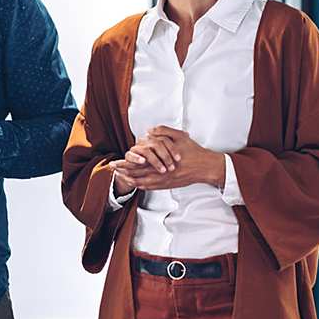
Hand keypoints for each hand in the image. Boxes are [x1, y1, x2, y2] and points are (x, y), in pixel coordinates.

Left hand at [108, 126, 225, 191]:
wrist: (206, 167)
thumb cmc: (194, 151)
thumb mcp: (180, 136)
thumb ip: (164, 132)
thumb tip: (149, 131)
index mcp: (161, 160)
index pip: (138, 162)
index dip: (125, 162)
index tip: (115, 161)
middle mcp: (160, 172)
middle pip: (136, 174)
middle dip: (123, 171)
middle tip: (112, 169)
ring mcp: (164, 180)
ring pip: (142, 182)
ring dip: (129, 179)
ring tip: (120, 176)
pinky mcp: (168, 185)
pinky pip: (150, 187)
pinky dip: (140, 185)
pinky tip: (135, 183)